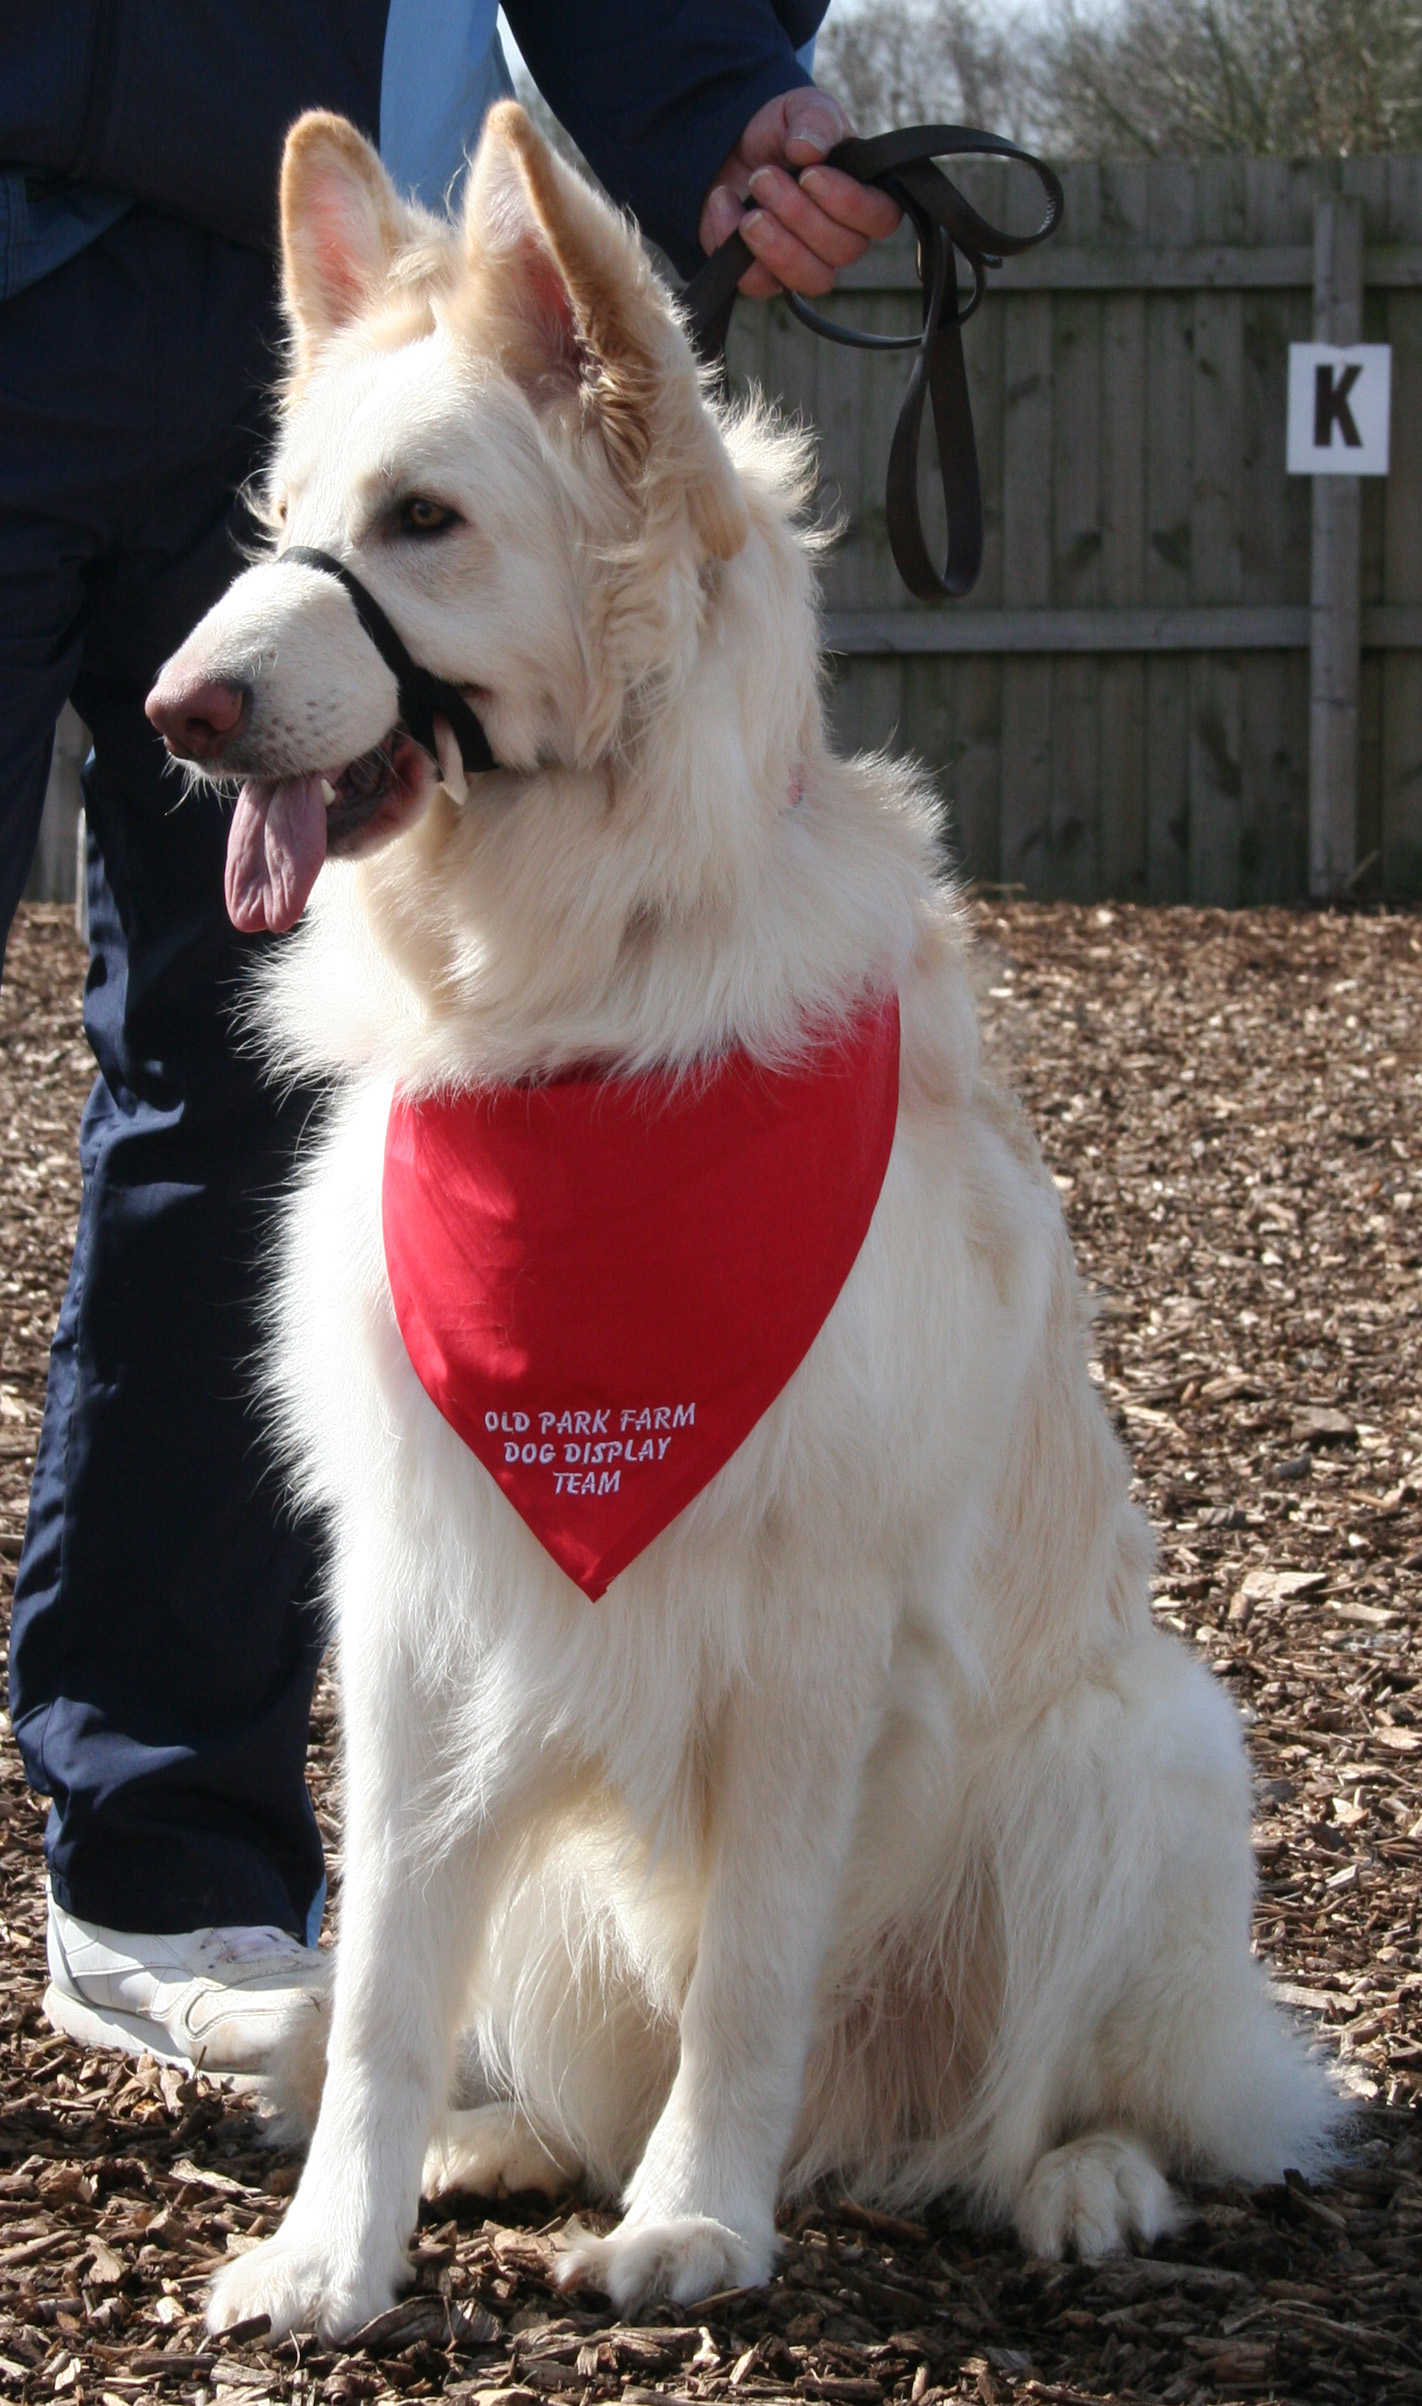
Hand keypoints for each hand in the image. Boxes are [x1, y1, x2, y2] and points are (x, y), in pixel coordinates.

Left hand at [698, 88, 901, 299]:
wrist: (733, 145)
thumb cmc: (783, 132)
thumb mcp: (802, 108)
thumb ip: (815, 118)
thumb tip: (808, 148)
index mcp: (863, 198)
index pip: (880, 218)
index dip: (849, 204)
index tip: (810, 175)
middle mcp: (841, 238)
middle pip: (843, 250)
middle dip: (800, 215)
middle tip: (763, 177)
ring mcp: (806, 262)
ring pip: (812, 278)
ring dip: (778, 244)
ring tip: (750, 208)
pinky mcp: (765, 276)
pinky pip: (759, 283)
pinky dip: (735, 243)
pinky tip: (723, 204)